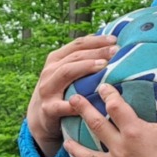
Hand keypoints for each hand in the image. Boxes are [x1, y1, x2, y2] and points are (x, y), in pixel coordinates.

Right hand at [25, 34, 118, 156]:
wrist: (40, 117)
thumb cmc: (61, 91)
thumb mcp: (66, 71)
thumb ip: (82, 58)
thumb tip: (106, 42)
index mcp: (55, 59)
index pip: (78, 44)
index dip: (97, 40)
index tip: (115, 39)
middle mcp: (50, 71)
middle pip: (75, 56)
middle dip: (96, 52)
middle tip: (115, 50)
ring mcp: (48, 89)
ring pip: (66, 72)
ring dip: (86, 67)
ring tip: (104, 65)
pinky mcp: (49, 108)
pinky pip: (63, 104)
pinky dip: (76, 102)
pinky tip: (91, 100)